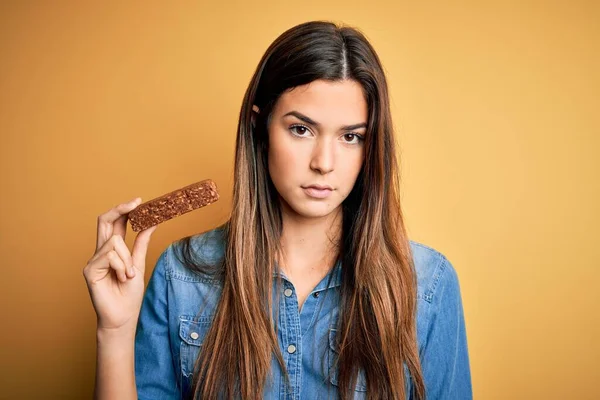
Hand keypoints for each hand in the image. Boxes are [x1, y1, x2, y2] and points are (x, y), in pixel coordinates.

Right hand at [83, 197, 157, 330]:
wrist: (123, 316)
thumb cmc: (129, 294)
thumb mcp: (139, 263)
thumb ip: (142, 243)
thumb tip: (152, 222)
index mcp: (112, 250)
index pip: (114, 223)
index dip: (124, 210)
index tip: (139, 200)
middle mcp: (101, 252)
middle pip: (104, 221)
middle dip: (120, 209)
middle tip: (136, 202)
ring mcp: (93, 260)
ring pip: (115, 243)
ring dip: (127, 259)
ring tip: (128, 275)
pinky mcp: (89, 270)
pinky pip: (110, 256)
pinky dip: (121, 266)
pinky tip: (122, 278)